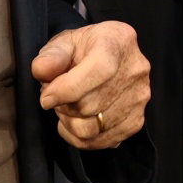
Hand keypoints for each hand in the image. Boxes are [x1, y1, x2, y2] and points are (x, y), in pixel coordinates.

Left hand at [32, 21, 149, 149]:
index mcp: (118, 41)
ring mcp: (140, 96)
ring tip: (68, 107)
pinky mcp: (137, 120)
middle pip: (91, 104)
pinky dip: (81, 138)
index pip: (100, 69)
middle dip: (63, 106)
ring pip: (93, 128)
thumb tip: (43, 70)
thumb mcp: (63, 43)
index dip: (68, 89)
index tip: (47, 97)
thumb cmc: (84, 50)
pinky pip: (102, 142)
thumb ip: (51, 55)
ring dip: (70, 122)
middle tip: (56, 97)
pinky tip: (78, 122)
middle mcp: (135, 69)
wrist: (108, 58)